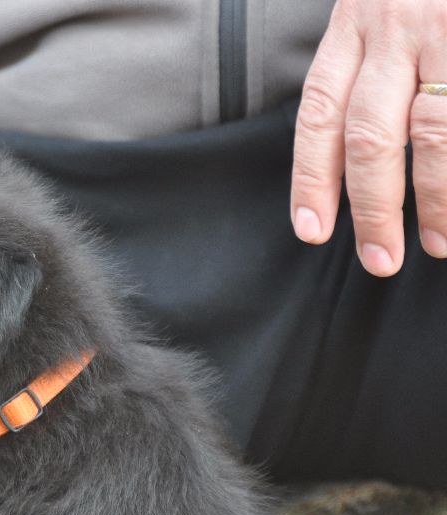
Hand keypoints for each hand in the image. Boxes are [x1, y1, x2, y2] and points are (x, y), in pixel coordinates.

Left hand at [291, 0, 446, 275]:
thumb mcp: (380, 1)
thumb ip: (369, 62)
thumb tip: (368, 146)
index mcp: (356, 22)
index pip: (319, 113)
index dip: (312, 178)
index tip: (311, 230)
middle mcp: (395, 25)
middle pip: (371, 134)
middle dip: (373, 205)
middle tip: (379, 258)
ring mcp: (446, 25)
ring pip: (435, 130)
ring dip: (436, 196)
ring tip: (441, 243)